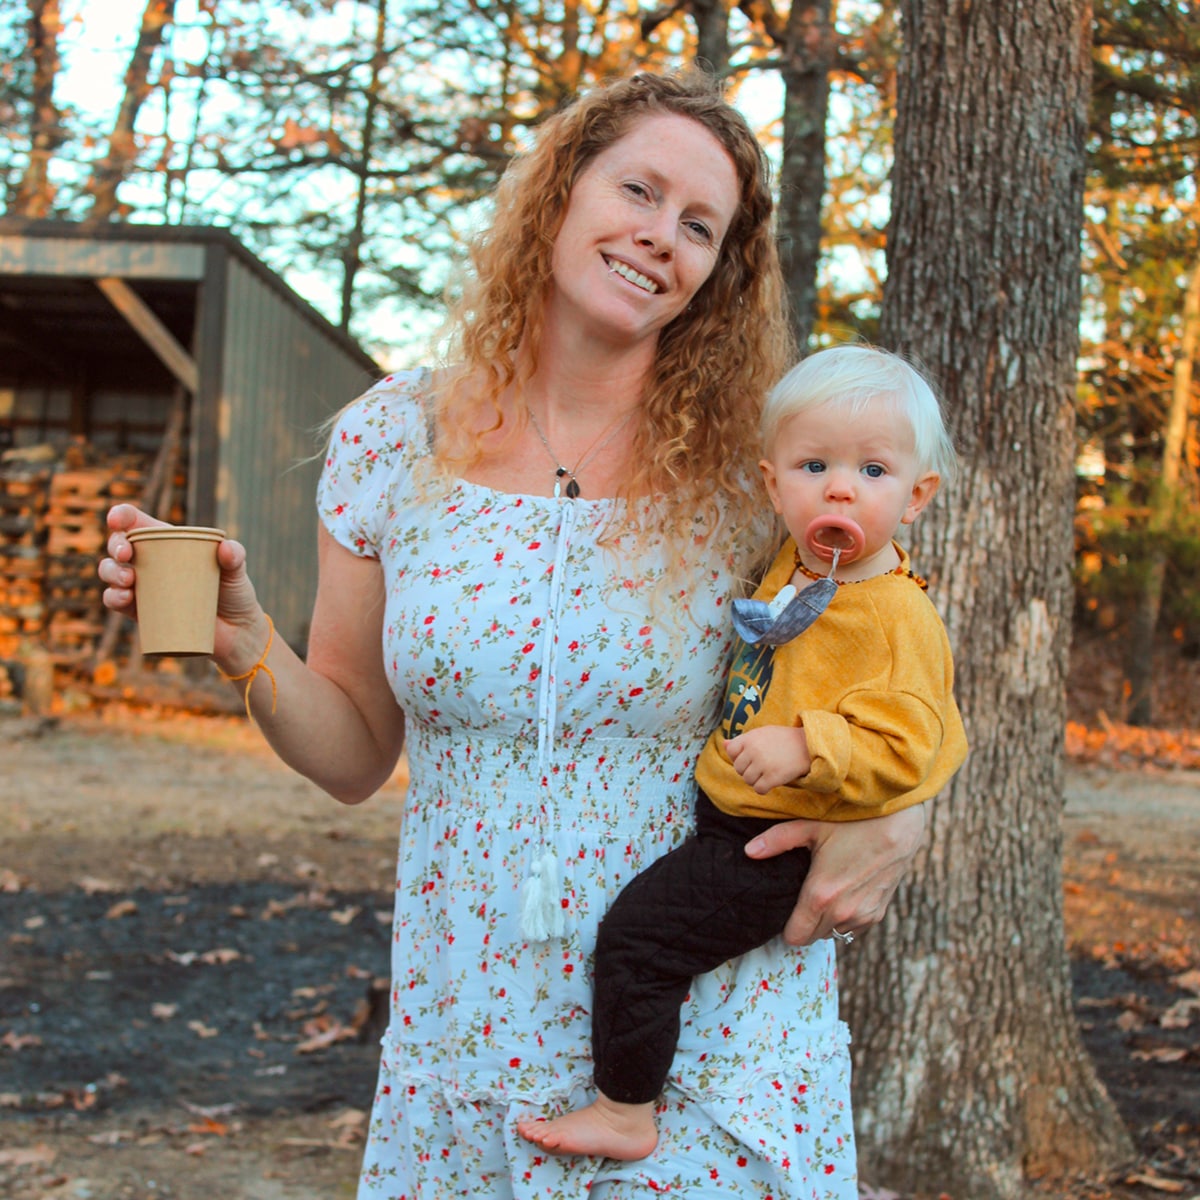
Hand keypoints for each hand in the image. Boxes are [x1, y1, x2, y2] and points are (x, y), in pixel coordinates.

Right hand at [99, 504, 264, 662]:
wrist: (236, 631)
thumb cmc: (235, 593)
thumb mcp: (237, 572)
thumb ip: (235, 557)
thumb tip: (226, 548)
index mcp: (168, 542)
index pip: (137, 522)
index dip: (121, 516)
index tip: (116, 520)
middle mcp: (150, 561)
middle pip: (119, 545)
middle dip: (115, 545)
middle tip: (126, 554)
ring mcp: (143, 585)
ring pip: (111, 571)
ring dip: (111, 572)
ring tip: (128, 580)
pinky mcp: (141, 611)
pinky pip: (116, 601)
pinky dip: (113, 598)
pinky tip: (123, 598)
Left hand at [725, 726, 809, 793]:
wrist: (808, 745)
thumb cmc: (783, 739)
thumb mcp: (762, 733)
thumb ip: (742, 740)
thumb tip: (723, 744)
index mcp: (750, 738)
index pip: (731, 751)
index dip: (739, 756)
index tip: (750, 757)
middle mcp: (754, 750)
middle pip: (739, 769)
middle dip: (748, 770)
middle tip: (762, 766)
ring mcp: (763, 764)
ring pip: (747, 780)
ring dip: (756, 780)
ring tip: (768, 773)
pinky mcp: (773, 777)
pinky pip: (759, 789)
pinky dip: (764, 788)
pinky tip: (771, 782)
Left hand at [744, 805, 926, 945]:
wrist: (897, 826)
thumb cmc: (852, 823)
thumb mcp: (811, 827)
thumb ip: (777, 841)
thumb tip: (749, 851)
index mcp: (820, 896)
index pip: (794, 937)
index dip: (787, 927)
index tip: (786, 911)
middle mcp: (842, 913)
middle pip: (812, 938)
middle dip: (804, 923)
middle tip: (802, 899)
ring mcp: (862, 916)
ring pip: (832, 934)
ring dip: (825, 922)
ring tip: (824, 894)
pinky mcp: (877, 915)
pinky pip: (852, 929)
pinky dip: (845, 919)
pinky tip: (844, 895)